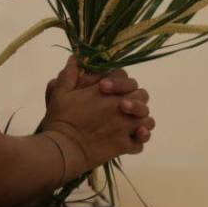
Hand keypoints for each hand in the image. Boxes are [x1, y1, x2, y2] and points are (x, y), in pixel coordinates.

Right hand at [40, 59, 154, 146]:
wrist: (62, 148)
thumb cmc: (60, 119)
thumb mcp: (60, 92)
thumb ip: (69, 74)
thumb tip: (75, 57)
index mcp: (106, 92)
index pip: (125, 77)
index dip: (119, 81)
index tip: (105, 88)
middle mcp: (120, 107)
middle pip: (142, 96)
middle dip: (135, 98)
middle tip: (123, 105)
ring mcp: (124, 127)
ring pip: (147, 120)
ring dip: (141, 120)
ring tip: (131, 123)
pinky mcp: (123, 146)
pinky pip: (140, 144)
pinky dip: (138, 141)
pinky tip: (130, 139)